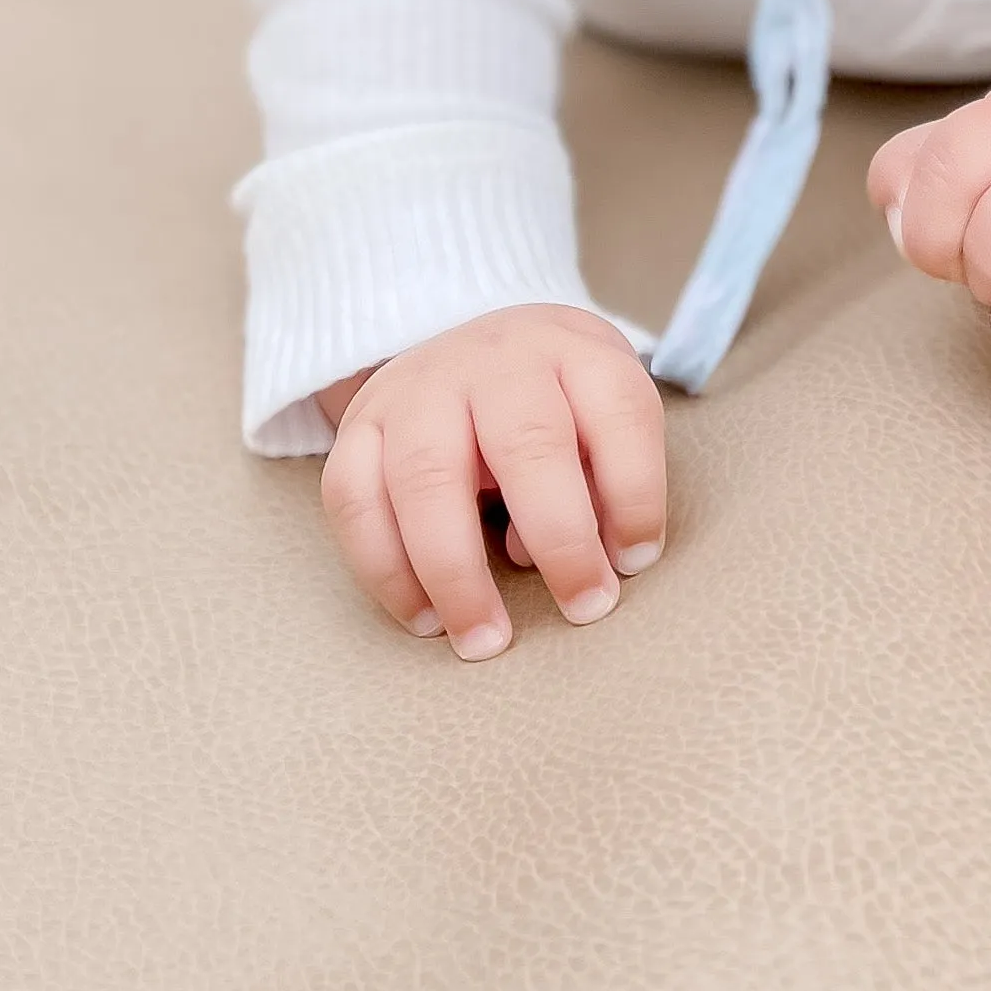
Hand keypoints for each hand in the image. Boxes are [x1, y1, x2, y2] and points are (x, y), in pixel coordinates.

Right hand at [320, 304, 665, 659]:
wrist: (476, 352)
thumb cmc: (557, 403)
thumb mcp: (603, 414)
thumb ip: (609, 479)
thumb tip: (599, 558)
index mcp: (573, 350)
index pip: (618, 411)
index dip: (636, 494)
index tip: (635, 563)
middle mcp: (494, 361)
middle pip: (526, 443)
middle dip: (560, 539)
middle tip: (582, 607)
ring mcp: (417, 388)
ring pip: (425, 476)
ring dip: (455, 572)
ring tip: (484, 639)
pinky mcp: (360, 425)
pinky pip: (353, 499)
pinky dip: (384, 569)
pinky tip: (423, 618)